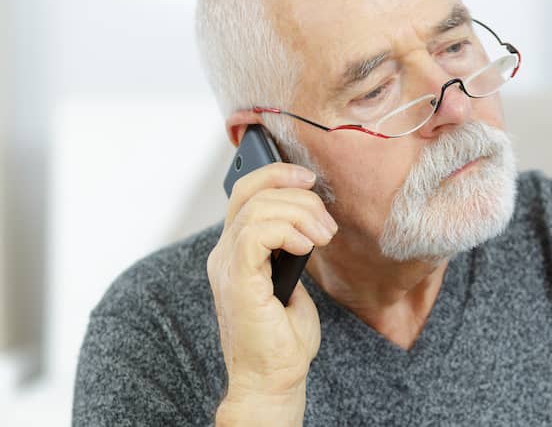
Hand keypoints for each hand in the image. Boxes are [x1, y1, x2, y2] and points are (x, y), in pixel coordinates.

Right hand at [207, 163, 336, 424]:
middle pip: (251, 193)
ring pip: (257, 210)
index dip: (276, 174)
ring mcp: (227, 267)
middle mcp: (224, 255)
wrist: (274, 378)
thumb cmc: (284, 336)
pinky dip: (287, 231)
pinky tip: (307, 247)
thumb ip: (291, 245)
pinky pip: (255, 234)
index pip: (245, 192)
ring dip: (301, 215)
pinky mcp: (238, 281)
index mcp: (235, 251)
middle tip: (328, 225)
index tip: (310, 179)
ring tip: (323, 238)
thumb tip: (311, 215)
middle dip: (298, 196)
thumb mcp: (292, 278)